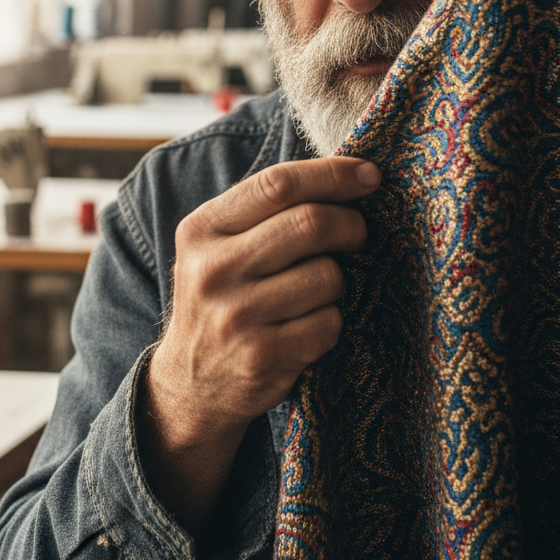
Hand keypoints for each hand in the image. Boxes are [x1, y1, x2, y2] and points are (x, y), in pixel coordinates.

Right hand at [138, 156, 379, 531]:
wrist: (189, 385)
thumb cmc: (222, 298)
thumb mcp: (218, 246)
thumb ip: (265, 210)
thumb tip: (348, 173)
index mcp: (201, 229)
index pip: (278, 184)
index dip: (332, 174)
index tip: (370, 175)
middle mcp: (212, 269)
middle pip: (310, 224)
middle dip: (351, 225)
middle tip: (358, 234)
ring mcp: (235, 316)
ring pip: (328, 276)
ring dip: (337, 282)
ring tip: (316, 294)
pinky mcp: (261, 356)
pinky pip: (329, 323)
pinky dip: (330, 323)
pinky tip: (306, 329)